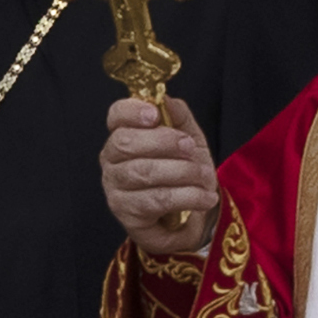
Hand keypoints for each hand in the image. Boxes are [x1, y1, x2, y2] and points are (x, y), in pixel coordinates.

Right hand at [102, 94, 222, 268]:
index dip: (132, 111)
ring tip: (205, 175)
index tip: (155, 115)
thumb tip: (167, 99)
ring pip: (143, 171)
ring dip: (181, 171)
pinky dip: (187, 196)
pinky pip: (156, 200)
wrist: (192, 217)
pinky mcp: (127, 214)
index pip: (116, 115)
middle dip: (163, 141)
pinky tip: (205, 197)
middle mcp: (112, 160)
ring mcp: (116, 188)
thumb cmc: (185, 174)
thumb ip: (178, 117)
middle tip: (190, 147)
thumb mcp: (189, 139)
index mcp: (123, 135)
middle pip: (125, 142)